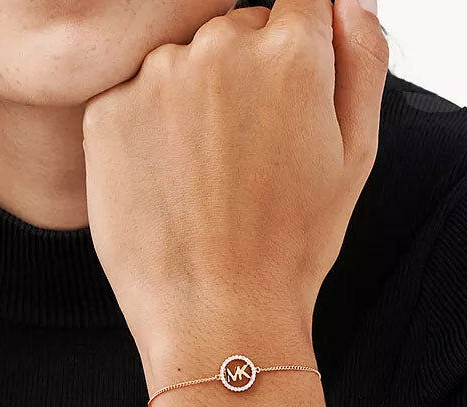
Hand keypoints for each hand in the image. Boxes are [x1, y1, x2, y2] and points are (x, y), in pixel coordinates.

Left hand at [81, 0, 388, 384]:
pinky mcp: (105, 116)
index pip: (295, 5)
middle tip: (243, 156)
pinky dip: (144, 130)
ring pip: (178, 64)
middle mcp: (217, 48)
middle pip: (232, 32)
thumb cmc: (289, 246)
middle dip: (242, 76)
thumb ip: (361, 57)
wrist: (214, 314)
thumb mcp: (356, 154)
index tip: (280, 103)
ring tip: (201, 177)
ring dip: (189, 101)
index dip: (293, 53)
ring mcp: (153, 80)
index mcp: (290, 50)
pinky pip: (130, 99)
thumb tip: (346, 0)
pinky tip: (164, 183)